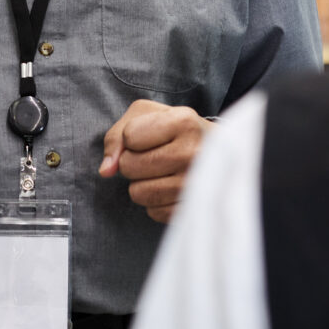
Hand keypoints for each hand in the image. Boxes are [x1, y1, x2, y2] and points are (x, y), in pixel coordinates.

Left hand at [99, 100, 207, 222]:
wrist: (222, 153)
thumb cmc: (177, 130)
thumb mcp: (147, 115)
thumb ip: (117, 136)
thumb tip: (106, 171)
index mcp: (183, 122)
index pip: (129, 137)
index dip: (131, 138)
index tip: (151, 137)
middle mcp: (193, 153)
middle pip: (129, 166)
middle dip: (132, 162)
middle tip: (155, 157)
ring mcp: (196, 184)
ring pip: (138, 193)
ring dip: (142, 184)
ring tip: (163, 172)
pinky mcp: (195, 209)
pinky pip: (154, 212)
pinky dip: (156, 202)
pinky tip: (171, 188)